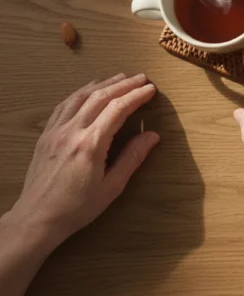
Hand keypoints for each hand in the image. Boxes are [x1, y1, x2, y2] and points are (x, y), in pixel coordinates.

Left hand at [10, 74, 158, 243]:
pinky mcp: (45, 134)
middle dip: (123, 84)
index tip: (151, 90)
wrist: (38, 218)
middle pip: (100, 97)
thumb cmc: (78, 207)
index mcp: (91, 145)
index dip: (137, 96)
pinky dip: (80, 92)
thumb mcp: (112, 186)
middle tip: (142, 78)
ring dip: (103, 83)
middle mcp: (72, 131)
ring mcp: (55, 130)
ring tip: (120, 77)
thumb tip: (153, 136)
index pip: (118, 109)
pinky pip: (64, 105)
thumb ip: (132, 158)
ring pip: (80, 96)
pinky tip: (90, 90)